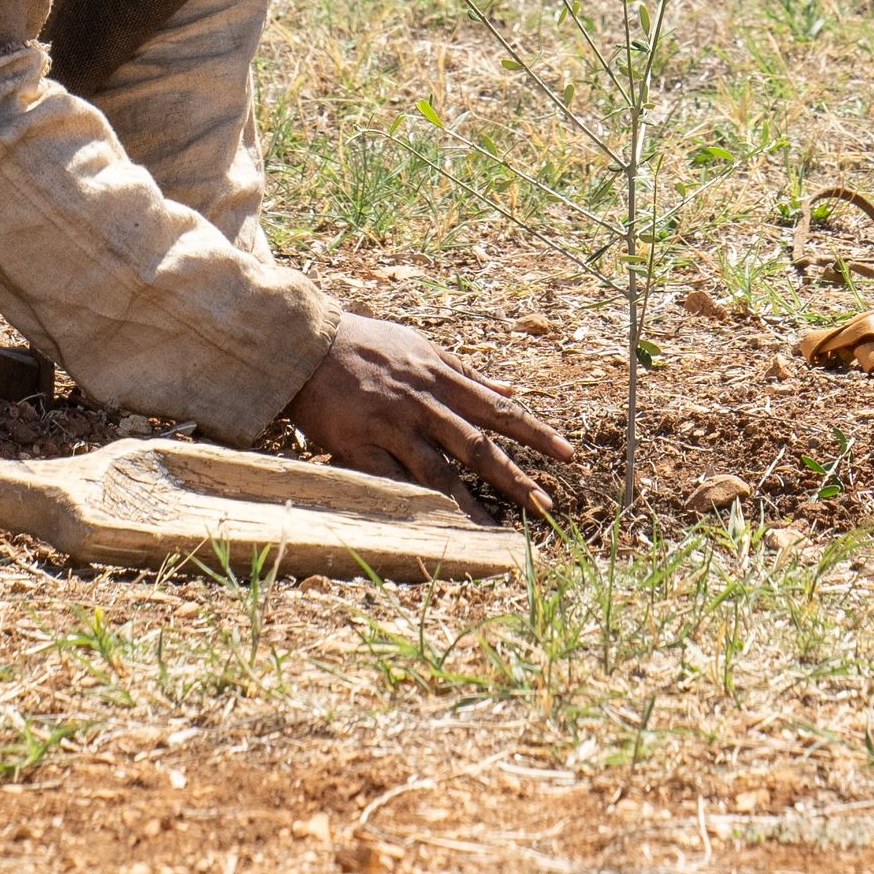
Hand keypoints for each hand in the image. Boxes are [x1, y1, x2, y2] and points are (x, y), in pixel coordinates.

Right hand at [281, 313, 577, 515]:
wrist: (306, 344)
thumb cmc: (366, 342)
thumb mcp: (421, 346)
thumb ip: (466, 371)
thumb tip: (510, 387)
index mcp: (441, 377)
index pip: (499, 409)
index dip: (535, 432)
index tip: (567, 454)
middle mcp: (423, 403)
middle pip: (478, 447)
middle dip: (515, 478)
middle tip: (546, 506)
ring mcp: (393, 427)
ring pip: (440, 472)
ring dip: (472, 504)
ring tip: (498, 531)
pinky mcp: (361, 446)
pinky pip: (394, 482)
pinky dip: (417, 504)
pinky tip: (437, 526)